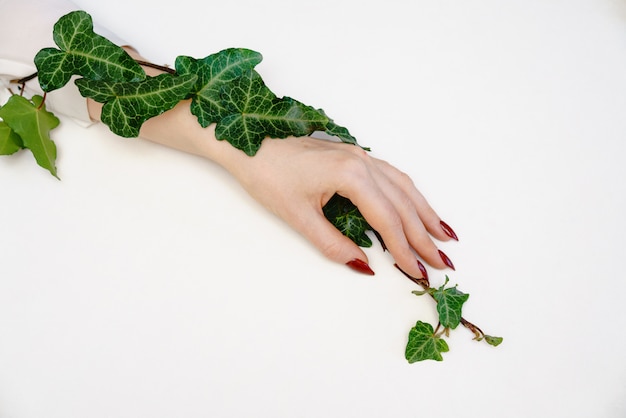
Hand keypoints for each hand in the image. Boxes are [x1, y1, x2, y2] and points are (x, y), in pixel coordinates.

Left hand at [225, 135, 457, 277]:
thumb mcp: (298, 216)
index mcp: (350, 175)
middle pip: (402, 203)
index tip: (419, 271)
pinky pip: (392, 176)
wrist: (248, 144)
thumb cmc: (267, 176)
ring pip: (403, 186)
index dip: (405, 249)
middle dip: (423, 235)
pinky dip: (409, 195)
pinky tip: (416, 206)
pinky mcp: (354, 155)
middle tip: (442, 261)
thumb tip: (363, 265)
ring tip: (442, 235)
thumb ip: (333, 244)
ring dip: (424, 212)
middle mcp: (362, 161)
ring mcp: (360, 155)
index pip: (387, 219)